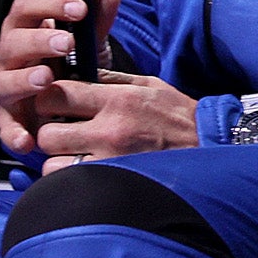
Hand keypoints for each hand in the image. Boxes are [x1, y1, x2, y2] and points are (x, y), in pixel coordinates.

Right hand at [0, 0, 122, 153]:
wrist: (64, 105)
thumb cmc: (69, 66)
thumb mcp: (87, 42)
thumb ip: (97, 17)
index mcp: (25, 30)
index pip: (26, 5)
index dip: (50, 2)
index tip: (79, 8)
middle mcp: (9, 57)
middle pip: (12, 42)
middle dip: (38, 41)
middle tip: (66, 43)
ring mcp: (6, 88)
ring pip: (4, 82)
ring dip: (23, 80)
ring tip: (47, 78)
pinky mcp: (9, 120)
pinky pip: (5, 128)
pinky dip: (13, 133)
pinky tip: (28, 138)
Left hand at [25, 71, 201, 169]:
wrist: (210, 145)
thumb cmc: (179, 115)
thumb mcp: (148, 85)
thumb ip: (111, 79)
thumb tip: (78, 73)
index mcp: (117, 100)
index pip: (56, 95)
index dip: (48, 99)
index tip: (55, 103)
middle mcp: (110, 130)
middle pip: (48, 133)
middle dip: (49, 132)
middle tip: (62, 131)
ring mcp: (111, 160)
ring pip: (53, 164)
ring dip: (58, 160)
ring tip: (72, 155)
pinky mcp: (115, 182)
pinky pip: (73, 184)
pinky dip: (70, 179)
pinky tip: (82, 171)